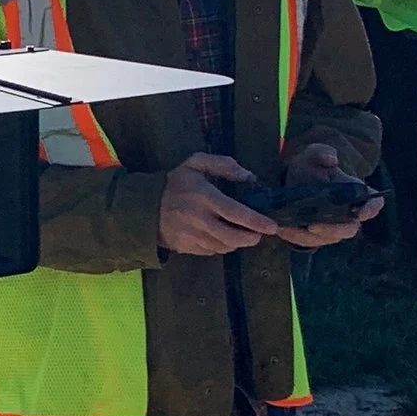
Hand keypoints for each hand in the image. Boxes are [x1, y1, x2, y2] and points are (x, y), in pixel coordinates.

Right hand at [158, 152, 275, 256]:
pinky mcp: (186, 248)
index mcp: (204, 197)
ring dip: (237, 243)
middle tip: (259, 234)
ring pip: (224, 247)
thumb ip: (222, 164)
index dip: (257, 222)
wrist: (144, 207)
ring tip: (242, 235)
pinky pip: (211, 252)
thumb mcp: (195, 164)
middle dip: (252, 238)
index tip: (272, 226)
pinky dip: (222, 247)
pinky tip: (223, 238)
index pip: (237, 213)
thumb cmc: (175, 184)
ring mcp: (191, 236)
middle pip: (234, 237)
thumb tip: (248, 176)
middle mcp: (199, 219)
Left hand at [274, 141, 383, 249]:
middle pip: (350, 228)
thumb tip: (332, 160)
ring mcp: (333, 227)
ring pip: (328, 238)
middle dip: (334, 229)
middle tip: (313, 225)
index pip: (373, 203)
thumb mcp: (313, 154)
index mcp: (356, 193)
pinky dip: (296, 237)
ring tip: (289, 227)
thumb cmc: (310, 167)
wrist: (291, 181)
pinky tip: (282, 228)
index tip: (362, 213)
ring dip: (310, 236)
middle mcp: (348, 214)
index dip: (371, 209)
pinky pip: (309, 242)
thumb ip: (322, 152)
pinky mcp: (316, 236)